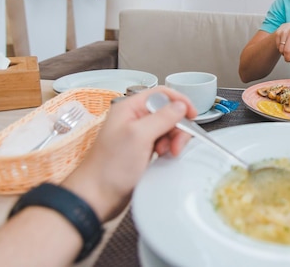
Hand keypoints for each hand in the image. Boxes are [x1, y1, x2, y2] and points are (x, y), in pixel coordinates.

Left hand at [62, 86, 196, 221]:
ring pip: (168, 129)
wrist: (97, 196)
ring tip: (167, 153)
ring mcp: (139, 135)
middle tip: (177, 144)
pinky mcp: (142, 150)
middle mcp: (134, 119)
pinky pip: (164, 143)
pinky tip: (164, 157)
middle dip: (177, 127)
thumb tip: (181, 106)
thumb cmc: (110, 167)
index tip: (192, 115)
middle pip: (168, 113)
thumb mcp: (139, 136)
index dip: (179, 102)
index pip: (162, 94)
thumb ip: (162, 117)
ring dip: (173, 140)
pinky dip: (168, 149)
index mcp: (130, 108)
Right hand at [274, 22, 289, 67]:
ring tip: (287, 49)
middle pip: (287, 51)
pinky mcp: (278, 33)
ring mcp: (284, 32)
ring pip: (281, 49)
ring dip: (283, 53)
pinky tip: (284, 45)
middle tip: (289, 59)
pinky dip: (280, 48)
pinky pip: (277, 46)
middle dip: (287, 58)